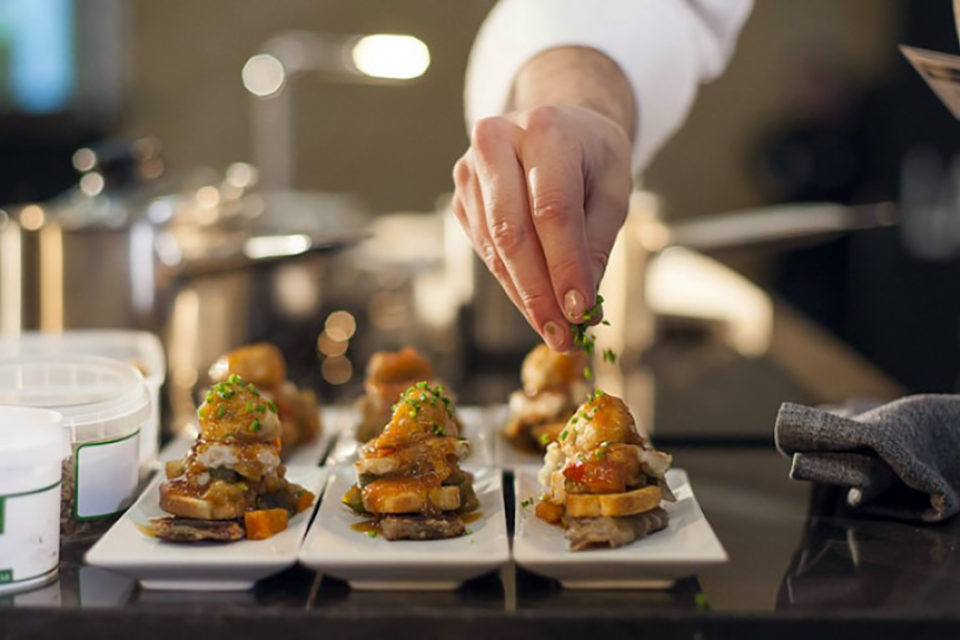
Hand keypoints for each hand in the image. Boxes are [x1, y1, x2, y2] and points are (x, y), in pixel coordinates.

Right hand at [451, 103, 631, 350]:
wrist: (557, 125)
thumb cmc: (592, 156)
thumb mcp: (614, 189)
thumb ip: (598, 242)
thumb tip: (581, 306)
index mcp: (544, 128)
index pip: (553, 209)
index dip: (565, 265)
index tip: (581, 311)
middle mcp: (496, 142)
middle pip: (513, 232)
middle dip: (538, 293)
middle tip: (562, 335)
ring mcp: (470, 171)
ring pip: (494, 249)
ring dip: (524, 296)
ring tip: (554, 330)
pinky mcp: (461, 198)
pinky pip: (485, 251)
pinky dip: (512, 283)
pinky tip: (536, 304)